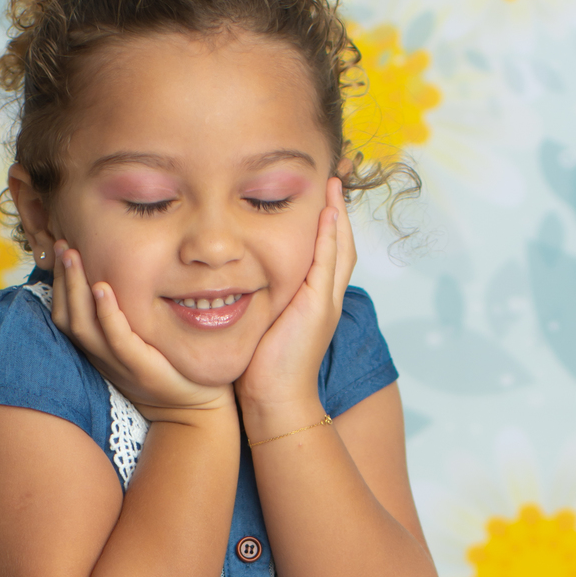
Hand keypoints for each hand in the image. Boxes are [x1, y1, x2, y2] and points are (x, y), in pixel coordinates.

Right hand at [50, 243, 232, 418]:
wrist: (192, 409)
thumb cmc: (168, 367)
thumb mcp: (139, 339)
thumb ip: (124, 316)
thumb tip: (118, 276)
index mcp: (97, 348)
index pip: (65, 313)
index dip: (59, 282)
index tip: (60, 250)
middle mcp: (101, 355)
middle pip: (67, 315)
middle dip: (61, 278)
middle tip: (60, 243)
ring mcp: (118, 363)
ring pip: (84, 325)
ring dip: (75, 288)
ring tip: (73, 256)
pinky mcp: (140, 367)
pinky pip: (117, 338)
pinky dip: (107, 313)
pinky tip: (102, 288)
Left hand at [235, 178, 356, 415]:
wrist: (274, 401)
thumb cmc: (261, 370)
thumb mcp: (260, 323)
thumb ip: (257, 299)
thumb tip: (234, 280)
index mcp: (313, 300)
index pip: (326, 252)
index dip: (326, 222)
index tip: (320, 193)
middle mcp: (325, 297)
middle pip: (341, 243)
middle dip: (339, 209)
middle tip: (336, 175)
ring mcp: (325, 301)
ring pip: (340, 248)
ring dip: (338, 213)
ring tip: (334, 181)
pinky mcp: (317, 306)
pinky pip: (328, 262)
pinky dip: (331, 235)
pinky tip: (326, 210)